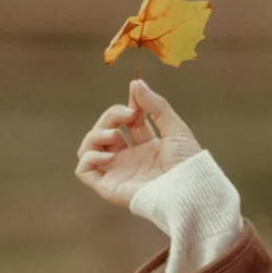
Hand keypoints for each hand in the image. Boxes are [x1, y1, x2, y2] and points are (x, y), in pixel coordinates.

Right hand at [75, 78, 202, 207]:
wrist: (188, 190)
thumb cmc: (188, 164)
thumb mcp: (175, 128)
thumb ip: (156, 105)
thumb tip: (136, 83)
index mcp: (147, 149)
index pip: (126, 123)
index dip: (127, 108)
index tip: (135, 102)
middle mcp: (130, 160)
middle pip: (105, 131)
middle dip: (111, 116)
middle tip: (127, 114)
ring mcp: (118, 173)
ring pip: (89, 148)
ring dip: (96, 134)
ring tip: (114, 134)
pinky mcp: (108, 187)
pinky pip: (83, 170)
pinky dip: (88, 157)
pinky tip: (109, 154)